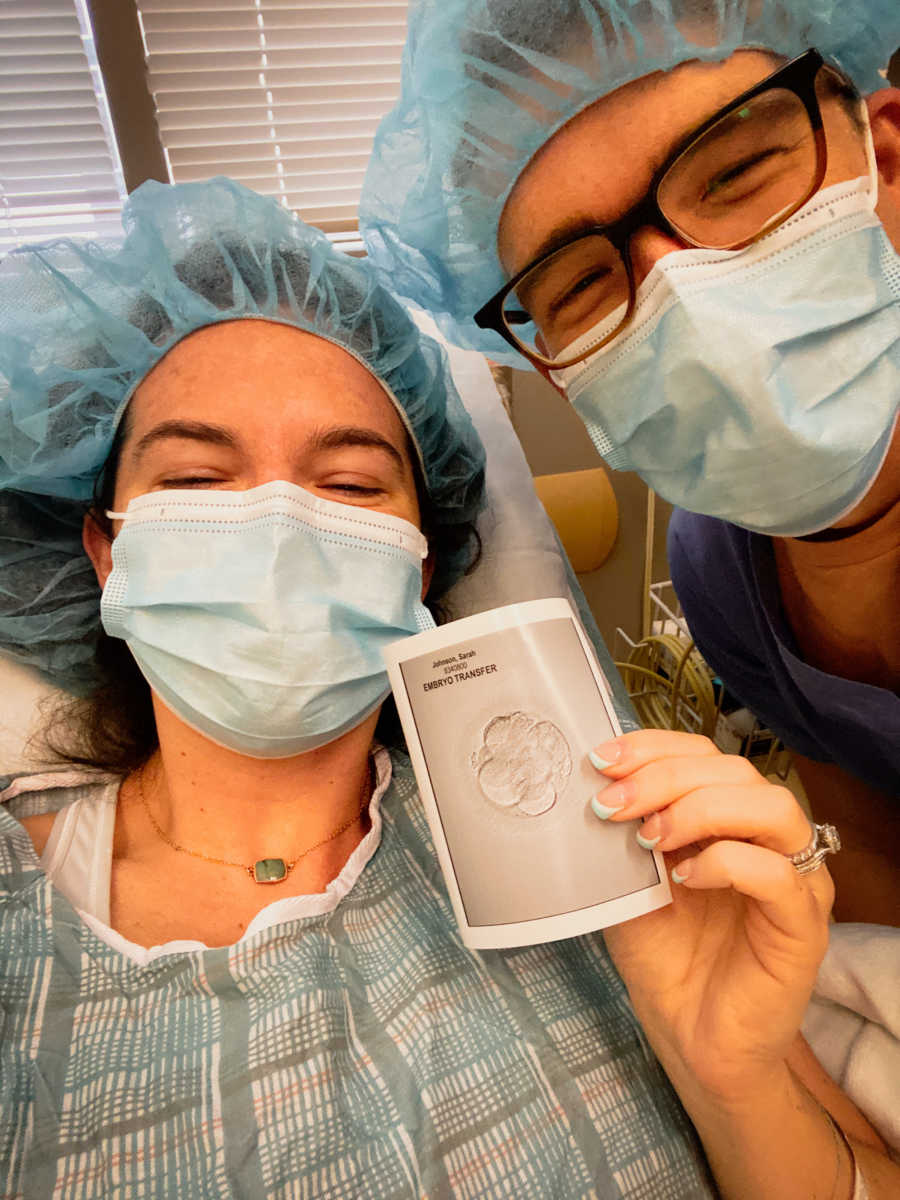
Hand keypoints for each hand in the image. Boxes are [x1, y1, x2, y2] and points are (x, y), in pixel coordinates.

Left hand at [594, 730, 832, 1103]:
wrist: (687, 1033)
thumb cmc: (664, 951)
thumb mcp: (630, 877)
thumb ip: (624, 831)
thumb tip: (592, 784)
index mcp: (729, 817)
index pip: (706, 754)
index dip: (655, 748)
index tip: (602, 761)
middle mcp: (768, 839)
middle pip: (736, 772)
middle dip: (665, 776)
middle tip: (614, 804)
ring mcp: (794, 880)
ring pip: (773, 808)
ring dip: (701, 809)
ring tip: (651, 838)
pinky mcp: (802, 928)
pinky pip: (779, 875)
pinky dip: (727, 862)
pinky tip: (685, 877)